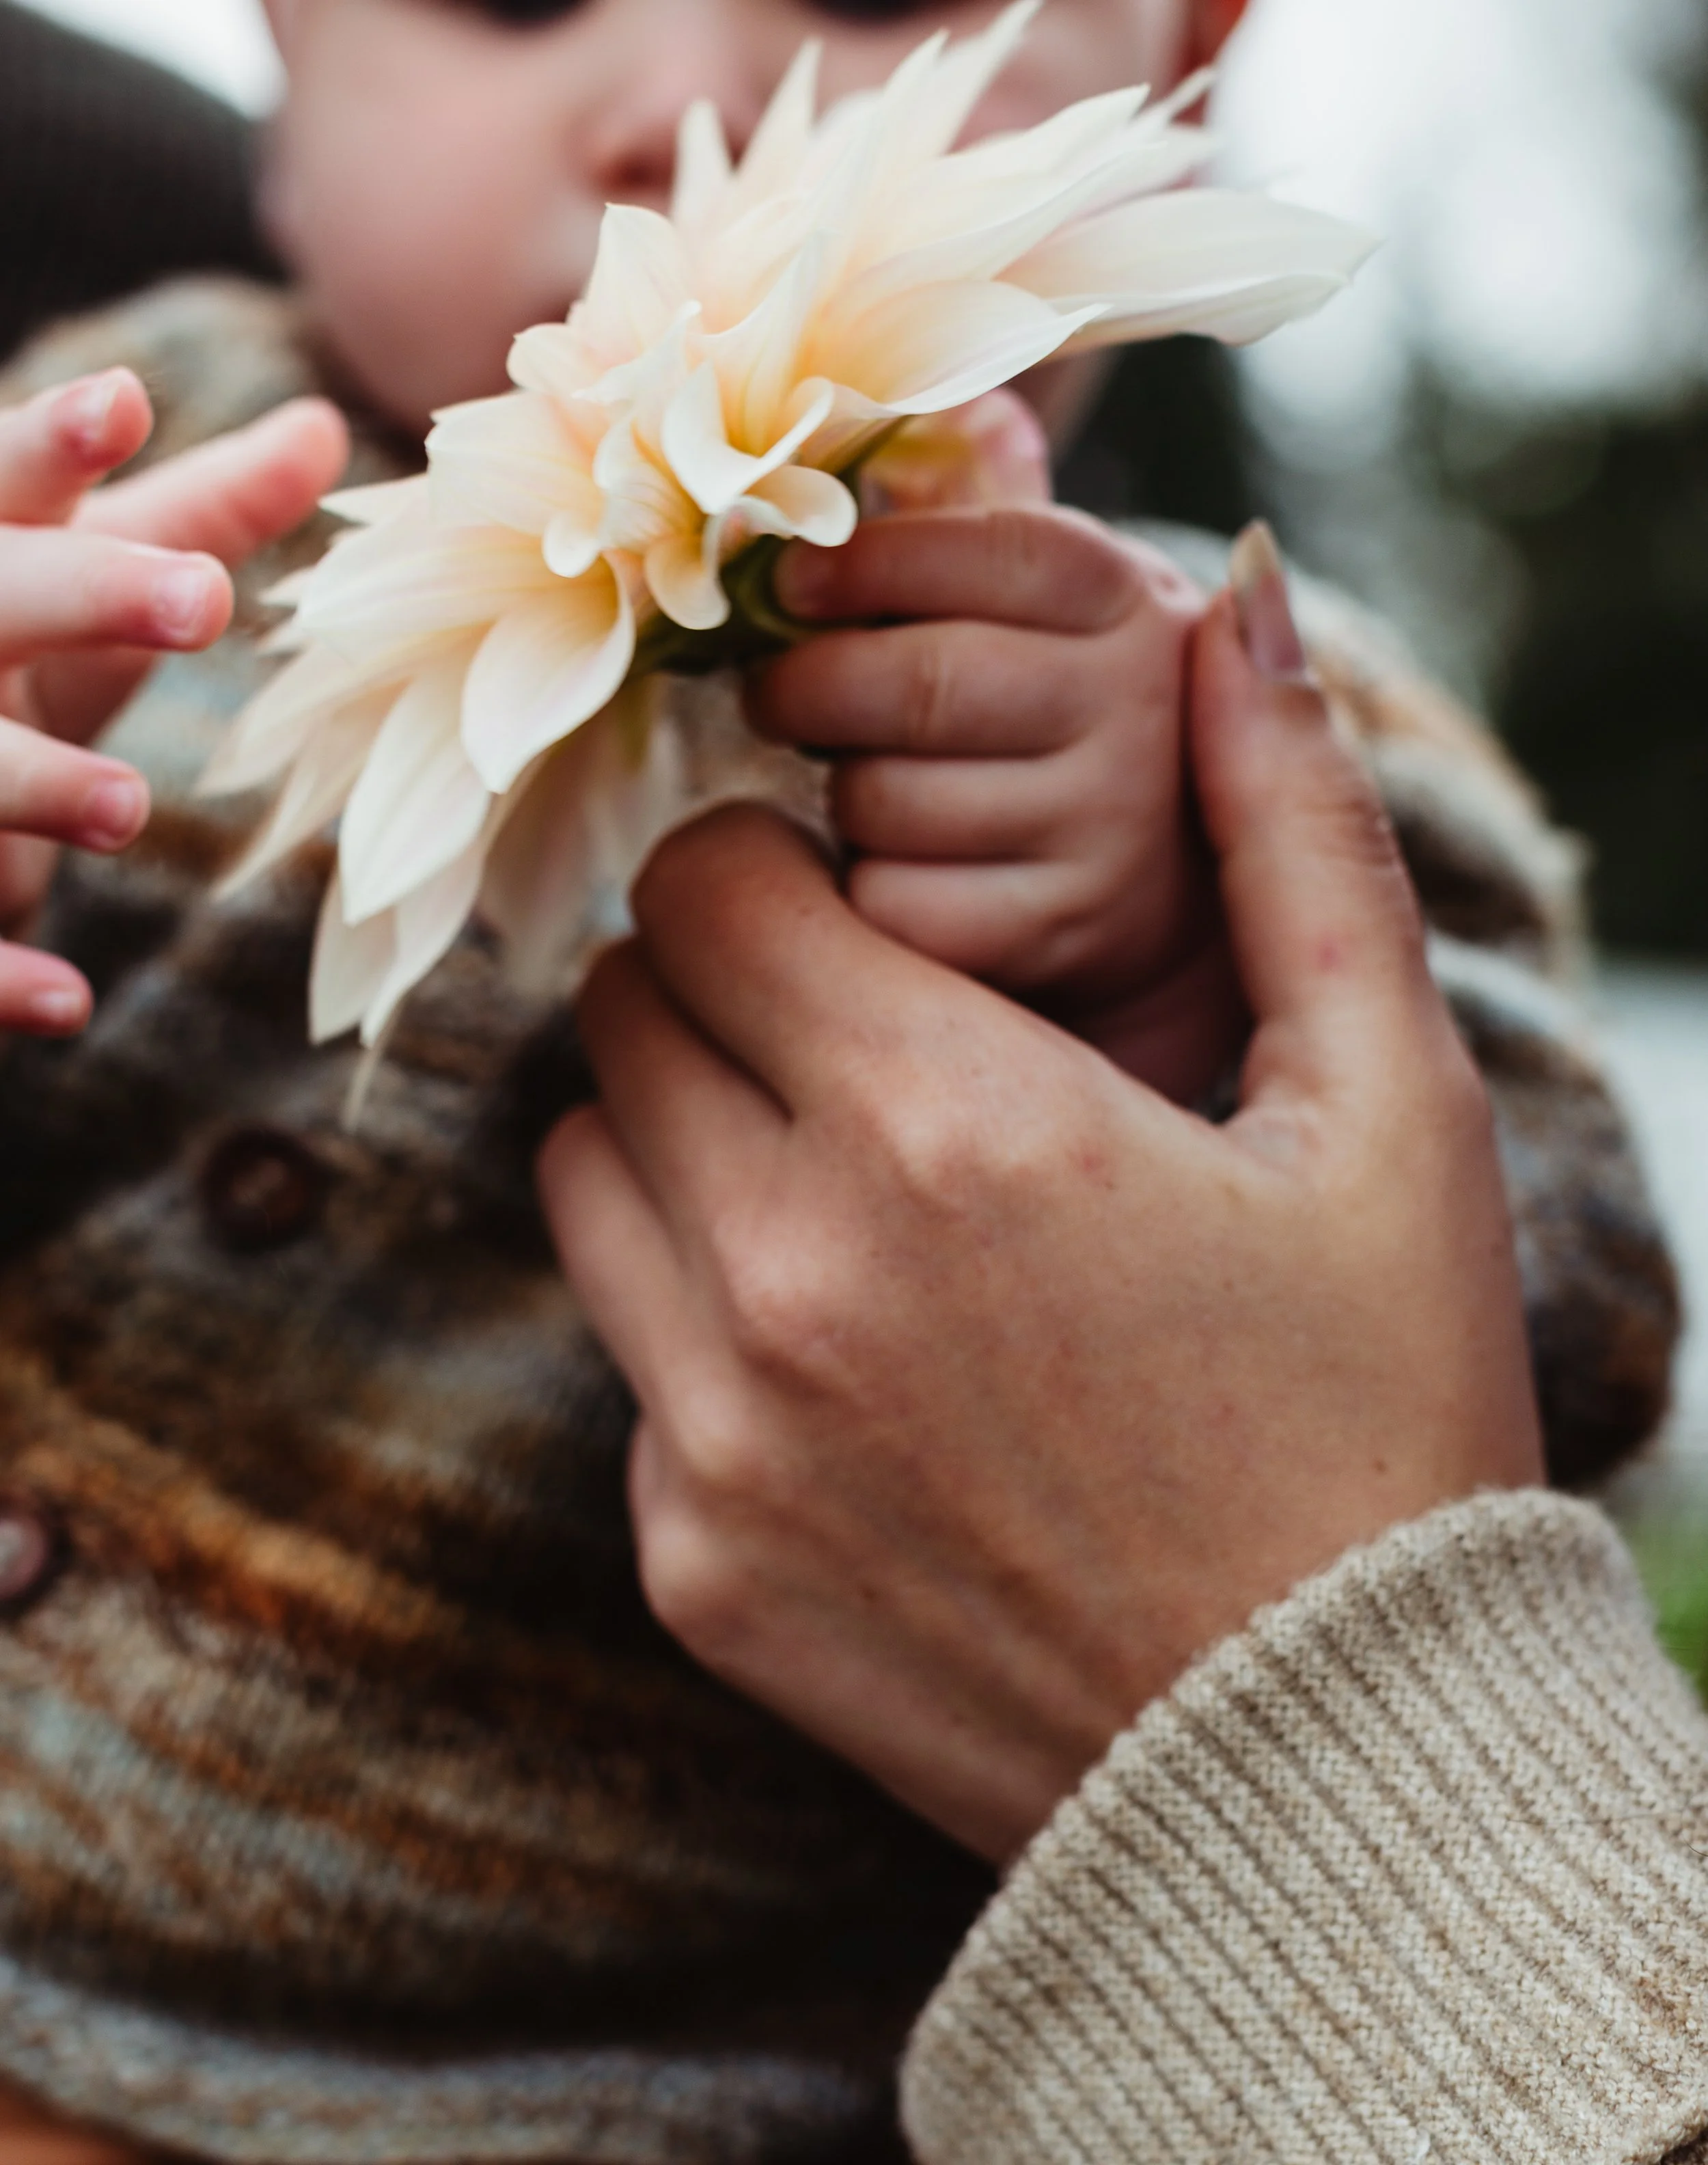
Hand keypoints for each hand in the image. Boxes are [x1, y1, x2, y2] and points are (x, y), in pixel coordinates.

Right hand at [0, 367, 346, 1031]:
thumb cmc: (13, 656)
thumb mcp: (92, 582)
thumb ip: (199, 512)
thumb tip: (327, 423)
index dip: (55, 443)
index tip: (129, 400)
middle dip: (79, 589)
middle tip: (202, 596)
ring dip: (30, 781)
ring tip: (127, 808)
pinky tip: (69, 1002)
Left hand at [540, 565, 1542, 1865]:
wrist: (1331, 1759)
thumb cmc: (1381, 1415)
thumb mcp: (1391, 1112)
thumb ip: (1293, 836)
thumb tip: (1232, 603)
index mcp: (954, 1124)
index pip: (707, 886)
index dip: (771, 865)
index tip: (852, 907)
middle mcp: (794, 1272)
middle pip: (624, 1012)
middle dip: (722, 986)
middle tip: (857, 1038)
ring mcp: (719, 1434)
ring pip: (583, 1168)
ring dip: (682, 1135)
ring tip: (846, 1186)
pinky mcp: (693, 1563)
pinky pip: (624, 1358)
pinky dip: (700, 1321)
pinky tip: (862, 1367)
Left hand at [749, 394, 1240, 1104]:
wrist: (1166, 882)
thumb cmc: (1054, 713)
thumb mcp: (1044, 602)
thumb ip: (978, 507)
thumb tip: (956, 399)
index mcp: (1123, 597)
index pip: (989, 551)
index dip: (867, 561)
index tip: (787, 579)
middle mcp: (1134, 707)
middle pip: (916, 685)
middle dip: (809, 687)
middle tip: (774, 692)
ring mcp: (1104, 828)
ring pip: (888, 799)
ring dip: (839, 791)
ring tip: (854, 778)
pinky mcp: (1059, 933)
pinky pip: (894, 901)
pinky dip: (858, 886)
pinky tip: (885, 863)